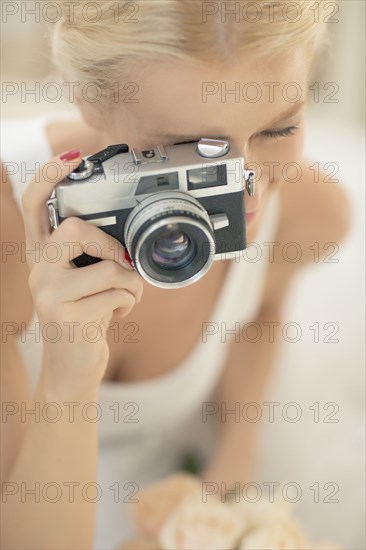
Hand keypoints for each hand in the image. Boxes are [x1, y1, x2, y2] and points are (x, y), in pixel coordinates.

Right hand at [21, 151, 143, 388]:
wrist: (72, 366)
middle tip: (121, 263)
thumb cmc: (85, 316)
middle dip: (112, 245)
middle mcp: (38, 270)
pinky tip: (117, 312)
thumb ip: (91, 254)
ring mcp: (48, 293)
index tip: (71, 158)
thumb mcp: (82, 281)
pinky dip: (130, 301)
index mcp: (42, 255)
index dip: (49, 178)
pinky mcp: (67, 315)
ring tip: (124, 295)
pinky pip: (118, 292)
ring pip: (109, 267)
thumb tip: (125, 233)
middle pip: (75, 229)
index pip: (34, 206)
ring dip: (131, 283)